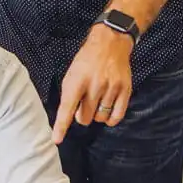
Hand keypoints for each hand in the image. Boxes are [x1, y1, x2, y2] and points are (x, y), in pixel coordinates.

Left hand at [52, 24, 133, 144]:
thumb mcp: (72, 74)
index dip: (61, 126)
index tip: (57, 139)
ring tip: (97, 101)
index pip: (67, 107)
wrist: (110, 43)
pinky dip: (110, 119)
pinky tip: (107, 111)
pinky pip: (117, 116)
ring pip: (100, 118)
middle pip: (84, 118)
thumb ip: (70, 94)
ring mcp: (111, 88)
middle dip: (81, 115)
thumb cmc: (87, 60)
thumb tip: (69, 117)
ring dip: (96, 114)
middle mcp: (94, 85)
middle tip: (84, 103)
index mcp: (77, 80)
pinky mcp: (125, 90)